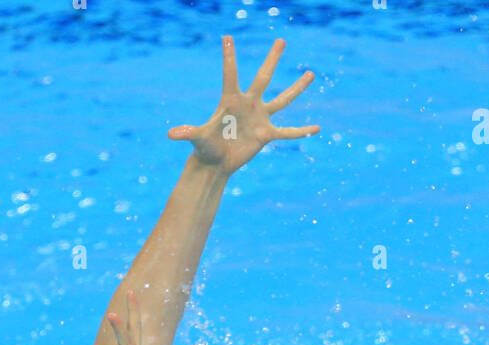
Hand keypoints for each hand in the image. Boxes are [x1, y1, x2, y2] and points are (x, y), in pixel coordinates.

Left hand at [168, 36, 318, 176]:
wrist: (216, 163)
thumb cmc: (205, 148)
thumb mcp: (198, 139)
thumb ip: (187, 133)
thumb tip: (171, 134)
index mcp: (230, 100)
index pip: (230, 74)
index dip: (229, 57)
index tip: (226, 37)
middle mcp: (248, 104)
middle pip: (264, 77)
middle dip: (272, 59)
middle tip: (281, 40)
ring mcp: (260, 118)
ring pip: (283, 100)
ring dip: (297, 88)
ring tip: (311, 73)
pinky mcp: (266, 135)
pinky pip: (288, 132)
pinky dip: (301, 132)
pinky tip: (317, 128)